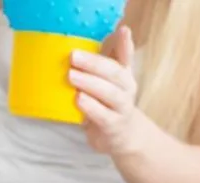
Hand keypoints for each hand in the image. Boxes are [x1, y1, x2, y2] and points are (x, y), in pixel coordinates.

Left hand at [69, 25, 141, 154]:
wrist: (123, 136)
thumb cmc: (111, 104)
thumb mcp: (111, 82)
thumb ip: (108, 62)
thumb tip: (107, 37)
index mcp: (125, 75)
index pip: (126, 57)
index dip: (125, 44)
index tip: (122, 30)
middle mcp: (127, 90)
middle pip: (114, 74)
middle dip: (94, 64)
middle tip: (73, 56)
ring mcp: (121, 109)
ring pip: (109, 94)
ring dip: (89, 84)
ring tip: (72, 76)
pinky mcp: (112, 126)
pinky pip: (102, 116)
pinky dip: (90, 107)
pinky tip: (78, 99)